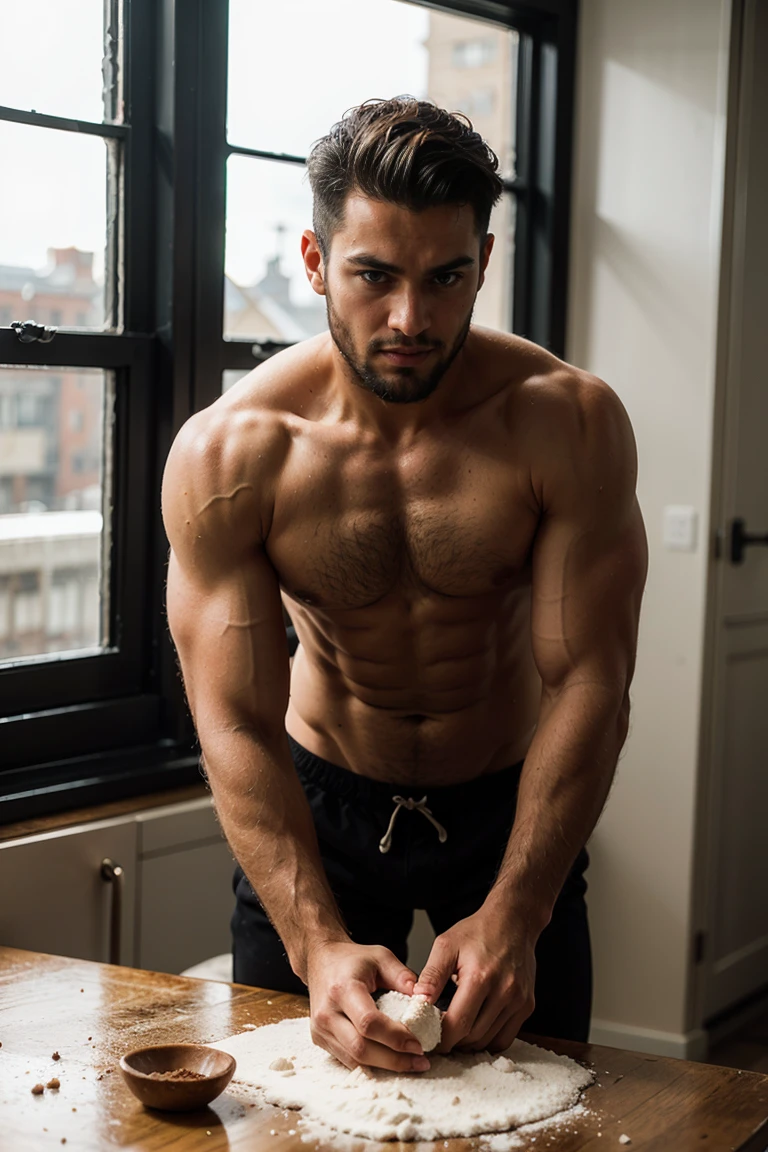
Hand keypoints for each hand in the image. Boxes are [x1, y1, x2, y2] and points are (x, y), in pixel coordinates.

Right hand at [306, 941, 431, 1072]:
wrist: (320, 960)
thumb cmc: (352, 959)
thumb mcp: (381, 957)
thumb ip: (404, 977)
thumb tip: (425, 1001)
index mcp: (343, 988)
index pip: (368, 1022)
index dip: (395, 1038)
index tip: (419, 1044)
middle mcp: (327, 1012)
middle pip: (361, 1048)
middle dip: (394, 1060)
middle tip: (421, 1061)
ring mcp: (320, 1028)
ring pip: (354, 1059)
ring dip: (385, 1066)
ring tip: (411, 1064)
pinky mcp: (320, 1039)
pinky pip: (348, 1060)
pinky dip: (372, 1063)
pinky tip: (391, 1060)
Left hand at [413, 906, 536, 1053]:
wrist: (513, 921)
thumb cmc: (478, 931)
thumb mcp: (446, 945)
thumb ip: (431, 975)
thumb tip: (418, 1003)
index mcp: (480, 977)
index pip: (458, 1024)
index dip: (440, 1038)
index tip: (427, 1039)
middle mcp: (504, 992)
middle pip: (473, 1036)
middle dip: (452, 1041)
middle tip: (437, 1036)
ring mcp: (519, 1001)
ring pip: (489, 1041)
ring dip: (469, 1043)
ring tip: (454, 1031)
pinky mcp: (526, 1006)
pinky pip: (505, 1038)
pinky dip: (488, 1040)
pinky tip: (475, 1029)